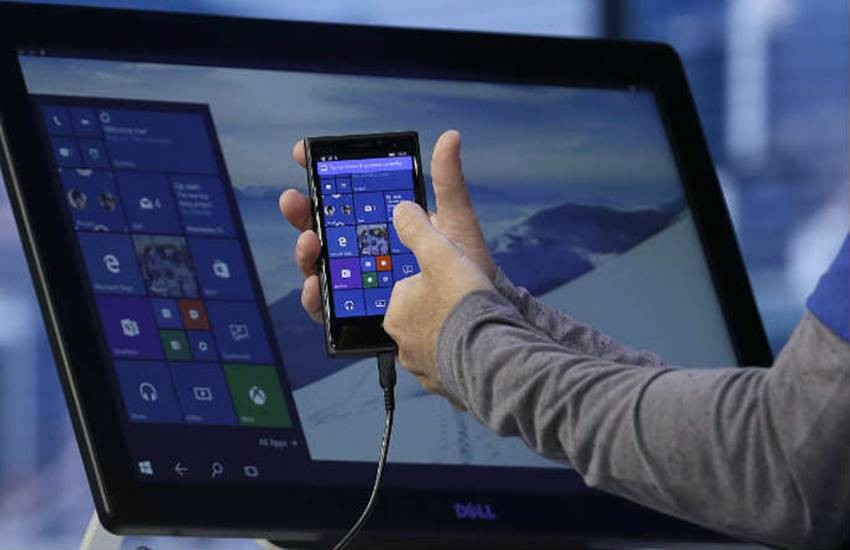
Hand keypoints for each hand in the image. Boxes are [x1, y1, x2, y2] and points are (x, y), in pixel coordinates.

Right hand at [278, 130, 495, 322]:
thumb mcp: (455, 221)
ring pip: (319, 264)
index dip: (320, 176)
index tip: (302, 154)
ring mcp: (355, 283)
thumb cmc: (464, 267)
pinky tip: (316, 286)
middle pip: (322, 228)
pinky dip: (314, 298)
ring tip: (309, 241)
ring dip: (305, 252)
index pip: (343, 197)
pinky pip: (326, 308)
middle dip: (302, 211)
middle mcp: (362, 252)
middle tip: (295, 200)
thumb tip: (450, 137)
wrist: (472, 317)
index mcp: (381, 224)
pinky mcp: (354, 315)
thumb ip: (447, 182)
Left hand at [384, 201, 492, 400]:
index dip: (430, 279)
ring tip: (476, 327)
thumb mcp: (440, 253)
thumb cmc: (463, 303)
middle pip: (420, 317)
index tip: (450, 279)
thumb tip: (400, 211)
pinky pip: (452, 369)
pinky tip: (480, 351)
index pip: (407, 288)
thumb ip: (417, 229)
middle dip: (440, 310)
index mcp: (396, 314)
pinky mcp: (445, 386)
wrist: (492, 355)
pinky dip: (462, 360)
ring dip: (452, 336)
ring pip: (435, 345)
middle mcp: (403, 345)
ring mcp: (424, 369)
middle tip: (466, 303)